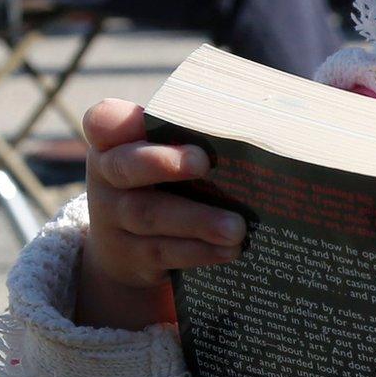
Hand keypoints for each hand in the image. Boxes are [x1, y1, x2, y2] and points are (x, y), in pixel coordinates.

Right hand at [73, 99, 243, 330]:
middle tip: (202, 161)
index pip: (103, 122)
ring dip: (197, 220)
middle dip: (162, 162)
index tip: (143, 120)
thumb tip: (271, 128)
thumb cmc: (164, 183)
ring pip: (149, 215)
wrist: (128, 249)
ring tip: (237, 227)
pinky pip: (164, 252)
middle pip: (125, 168)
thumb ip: (197, 139)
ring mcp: (113, 219)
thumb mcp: (167, 157)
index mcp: (116, 143)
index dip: (115, 121)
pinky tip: (230, 249)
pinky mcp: (130, 255)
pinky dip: (200, 251)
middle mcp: (108, 177)